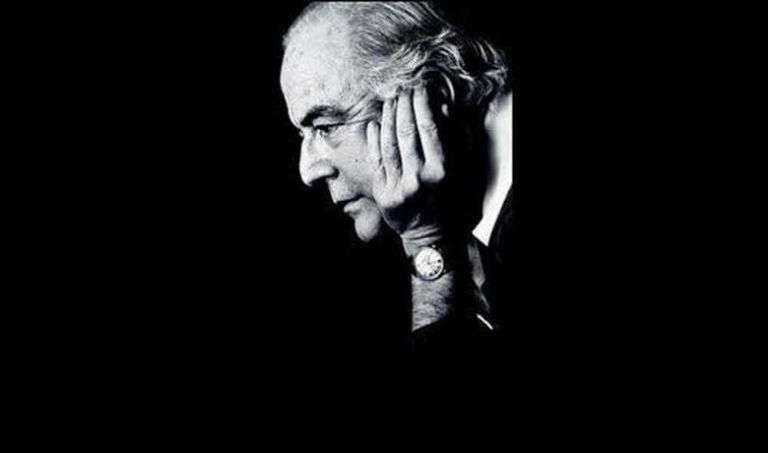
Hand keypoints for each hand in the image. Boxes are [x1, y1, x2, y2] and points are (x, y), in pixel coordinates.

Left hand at [366, 86, 447, 240]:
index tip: (420, 89)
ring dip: (388, 117)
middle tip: (403, 90)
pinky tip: (375, 123)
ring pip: (389, 142)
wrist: (428, 232)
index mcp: (440, 170)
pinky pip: (376, 159)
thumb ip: (455, 140)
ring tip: (390, 101)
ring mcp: (398, 185)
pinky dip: (374, 139)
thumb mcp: (459, 170)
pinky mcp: (382, 192)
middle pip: (407, 132)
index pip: (428, 129)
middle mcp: (418, 177)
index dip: (422, 105)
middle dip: (404, 105)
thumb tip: (443, 109)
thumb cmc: (447, 198)